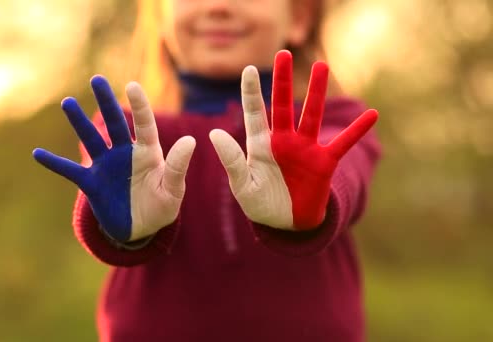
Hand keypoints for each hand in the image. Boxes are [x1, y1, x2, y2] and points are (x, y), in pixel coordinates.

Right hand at [33, 76, 195, 241]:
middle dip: (106, 102)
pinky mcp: (92, 183)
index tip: (131, 85)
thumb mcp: (173, 191)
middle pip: (114, 123)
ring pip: (91, 139)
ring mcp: (106, 166)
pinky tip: (37, 153)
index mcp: (148, 153)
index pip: (144, 124)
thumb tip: (190, 140)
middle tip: (96, 79)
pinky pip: (71, 171)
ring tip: (68, 102)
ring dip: (79, 122)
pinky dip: (55, 163)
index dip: (139, 106)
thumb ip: (178, 167)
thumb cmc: (161, 206)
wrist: (141, 228)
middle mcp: (125, 153)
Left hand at [210, 50, 377, 229]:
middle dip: (282, 81)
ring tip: (322, 66)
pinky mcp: (324, 163)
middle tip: (283, 54)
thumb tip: (214, 134)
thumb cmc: (259, 203)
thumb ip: (231, 160)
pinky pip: (343, 143)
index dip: (252, 93)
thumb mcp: (242, 185)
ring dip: (317, 92)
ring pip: (311, 115)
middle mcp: (283, 141)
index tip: (249, 69)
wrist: (286, 224)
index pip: (254, 114)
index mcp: (260, 146)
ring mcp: (305, 149)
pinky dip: (357, 131)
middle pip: (283, 105)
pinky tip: (373, 114)